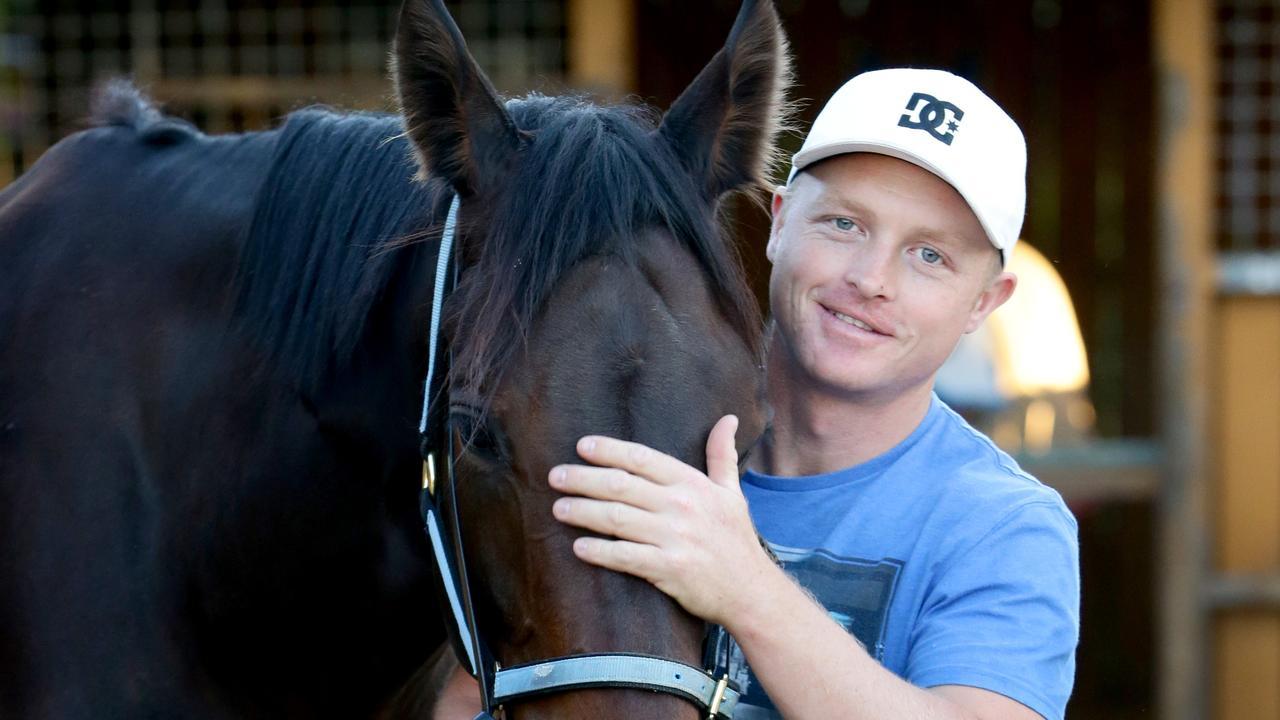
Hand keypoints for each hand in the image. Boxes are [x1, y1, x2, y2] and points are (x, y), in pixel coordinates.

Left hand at [547, 415, 776, 624]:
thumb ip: (722, 455)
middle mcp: (683, 506)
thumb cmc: (737, 540)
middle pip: (622, 486)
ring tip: (558, 509)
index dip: (610, 450)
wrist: (752, 592)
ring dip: (583, 512)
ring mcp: (676, 538)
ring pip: (617, 519)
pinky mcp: (670, 569)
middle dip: (584, 479)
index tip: (582, 446)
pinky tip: (578, 547)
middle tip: (555, 477)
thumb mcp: (732, 493)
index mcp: (694, 484)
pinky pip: (626, 557)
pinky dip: (600, 551)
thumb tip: (728, 419)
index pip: (644, 459)